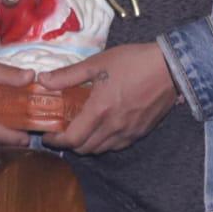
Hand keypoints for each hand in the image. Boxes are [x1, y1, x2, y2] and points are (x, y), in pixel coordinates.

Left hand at [39, 43, 178, 154]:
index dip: (56, 140)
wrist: (170, 67)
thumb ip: (68, 75)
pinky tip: (104, 128)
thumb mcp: (97, 63)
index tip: (47, 134)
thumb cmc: (132, 62)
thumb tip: (43, 80)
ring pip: (101, 150)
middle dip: (70, 143)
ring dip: (87, 144)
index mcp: (100, 110)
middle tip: (63, 130)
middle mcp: (113, 127)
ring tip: (82, 129)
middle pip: (84, 149)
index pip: (72, 139)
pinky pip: (117, 146)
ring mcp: (128, 133)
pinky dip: (105, 143)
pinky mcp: (140, 133)